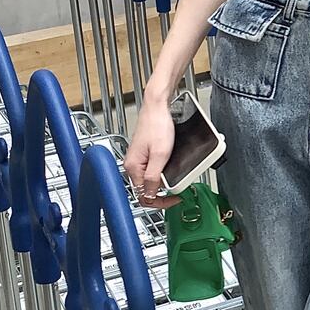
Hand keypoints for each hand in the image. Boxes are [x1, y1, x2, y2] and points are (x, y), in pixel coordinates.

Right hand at [123, 92, 180, 209]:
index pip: (143, 196)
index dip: (160, 202)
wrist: (157, 107)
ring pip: (149, 181)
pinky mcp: (143, 155)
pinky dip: (160, 175)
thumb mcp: (160, 155)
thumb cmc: (157, 125)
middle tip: (177, 194)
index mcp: (133, 167)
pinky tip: (168, 173)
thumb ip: (154, 177)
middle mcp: (132, 165)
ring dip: (161, 185)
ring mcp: (137, 160)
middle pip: (145, 190)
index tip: (174, 200)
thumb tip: (150, 195)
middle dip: (162, 195)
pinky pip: (150, 172)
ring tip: (174, 184)